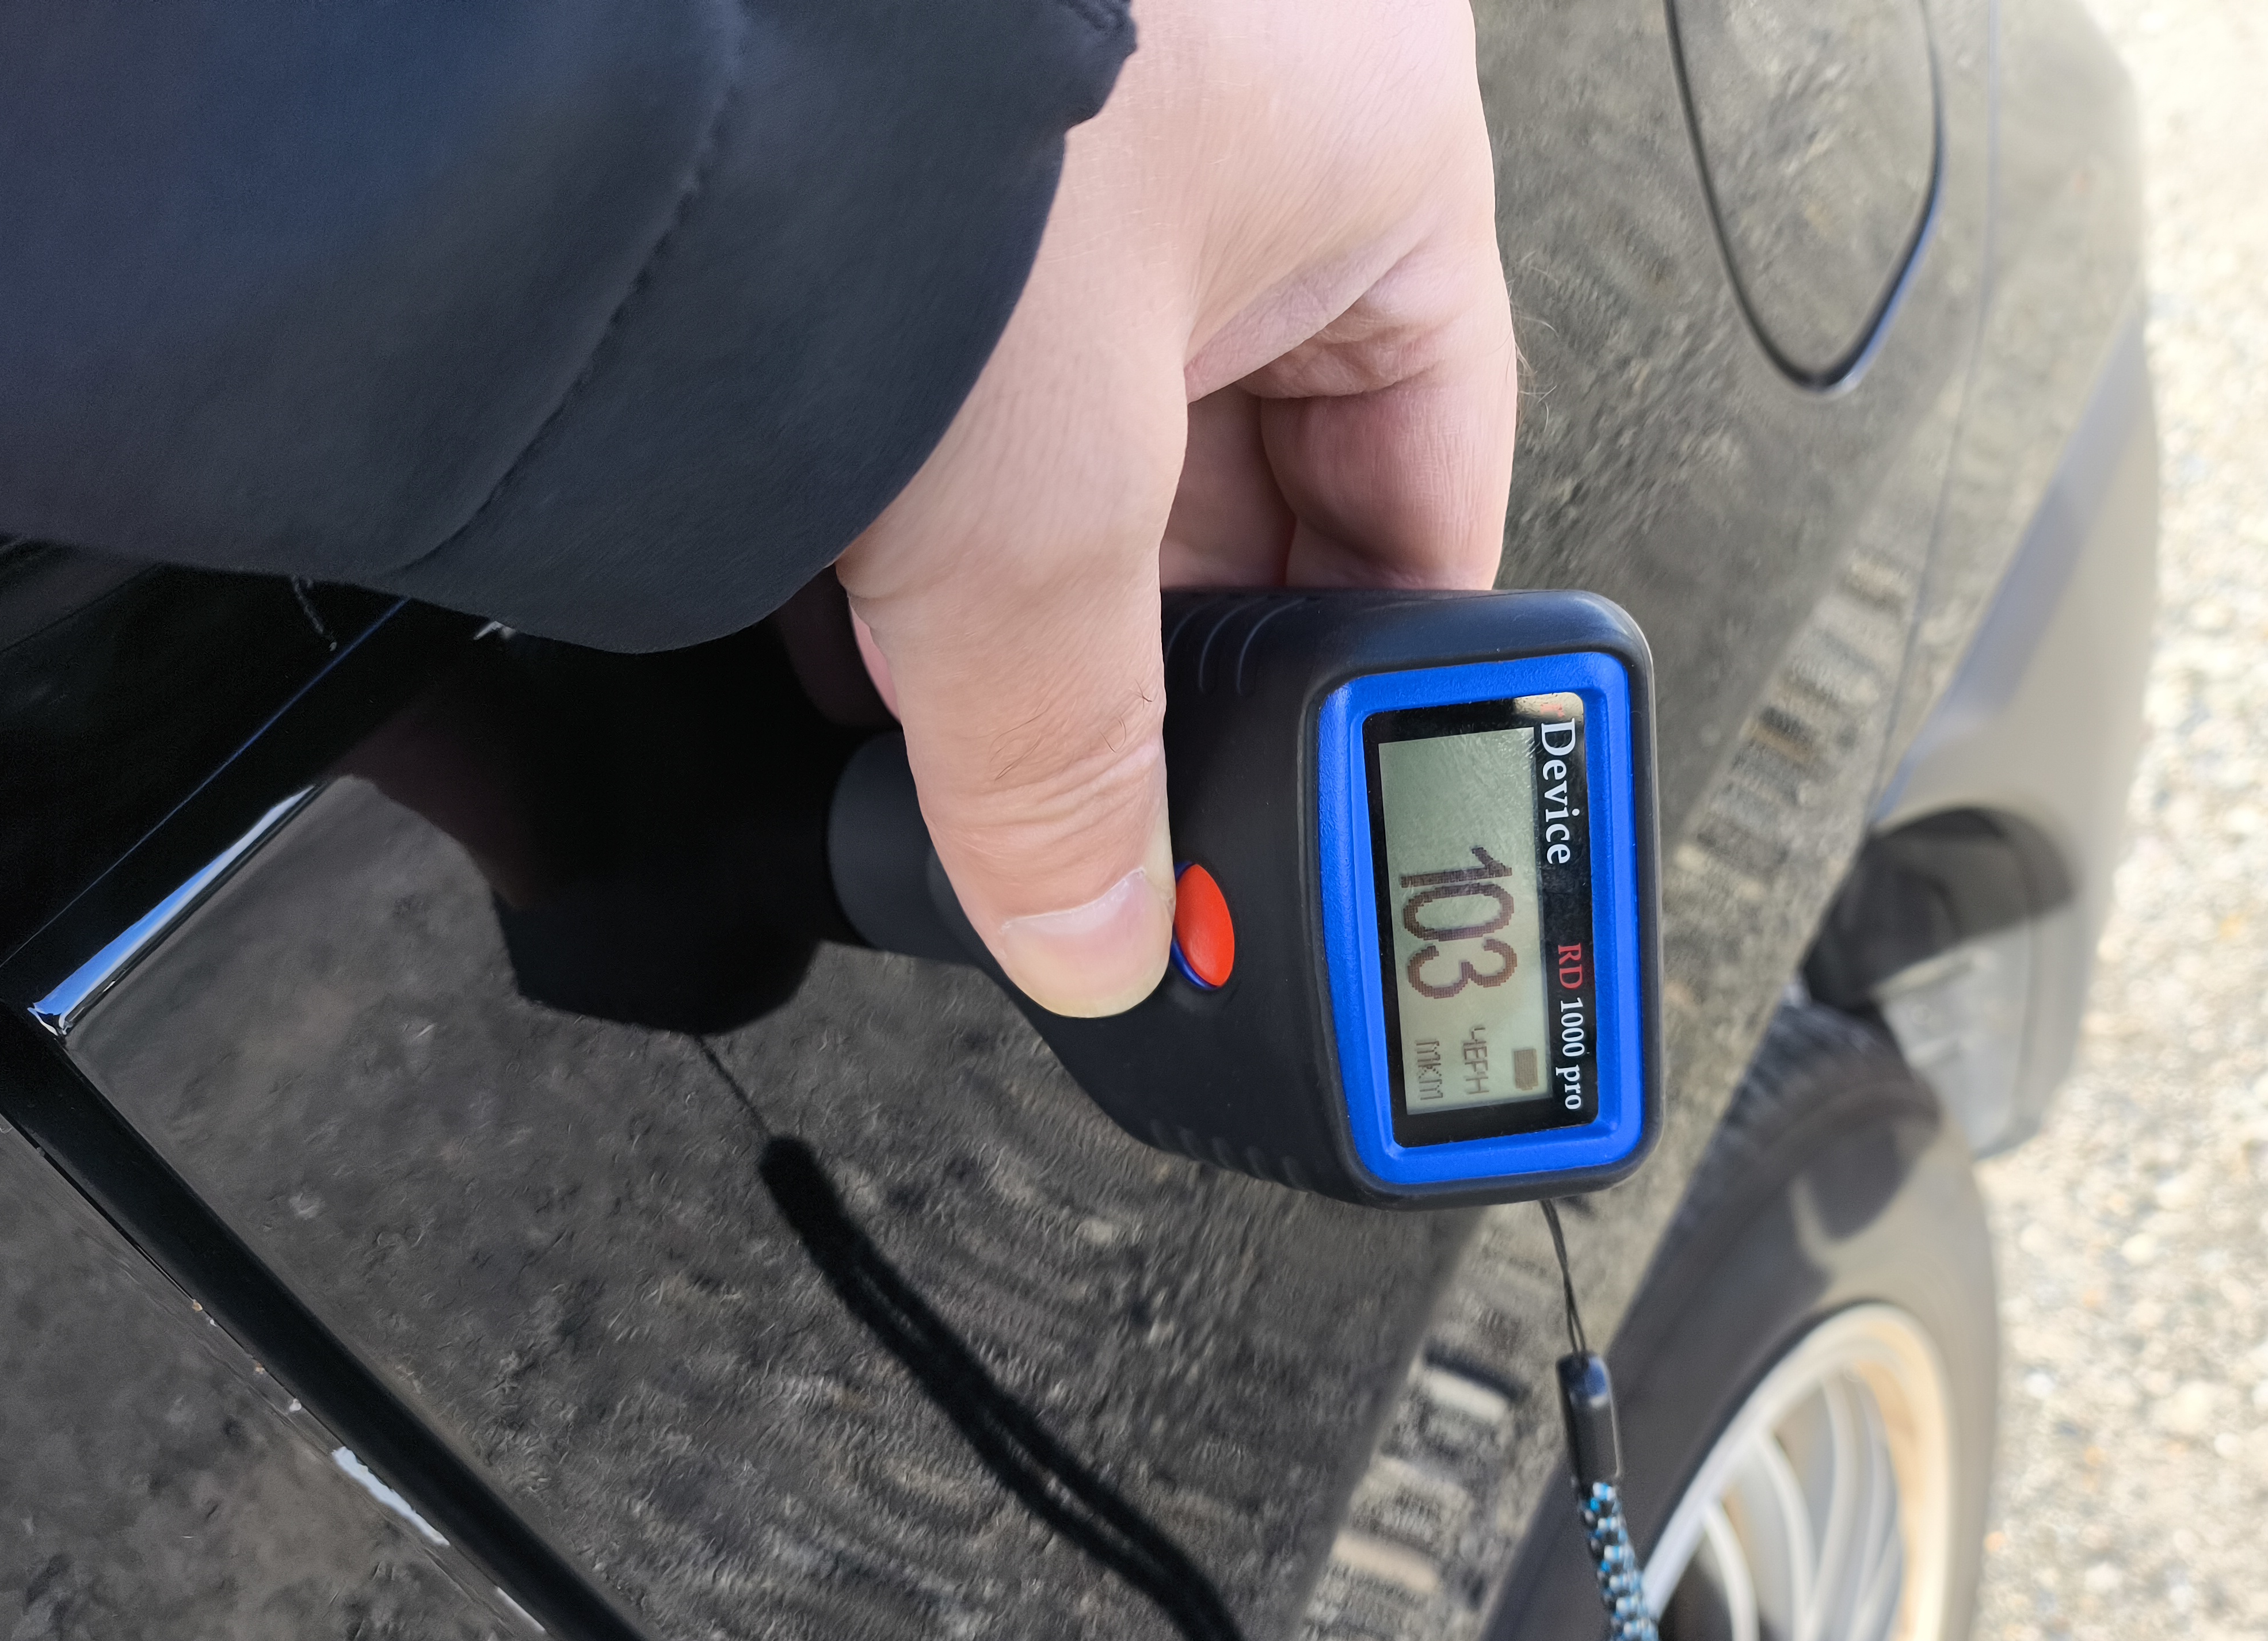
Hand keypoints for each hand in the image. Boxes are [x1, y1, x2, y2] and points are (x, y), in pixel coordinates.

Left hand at [833, 0, 1515, 1015]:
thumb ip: (1070, 751)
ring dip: (1011, 581)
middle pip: (1245, 484)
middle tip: (1102, 782)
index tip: (1305, 809)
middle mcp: (1242, 120)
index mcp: (1379, 163)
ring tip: (946, 692)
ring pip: (1078, 431)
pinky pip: (943, 365)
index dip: (1365, 688)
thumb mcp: (1030, 500)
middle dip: (1153, 647)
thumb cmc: (896, 89)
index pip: (1428, 496)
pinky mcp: (904, 144)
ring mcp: (1070, 124)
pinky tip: (838, 591)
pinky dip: (898, 487)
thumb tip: (1094, 924)